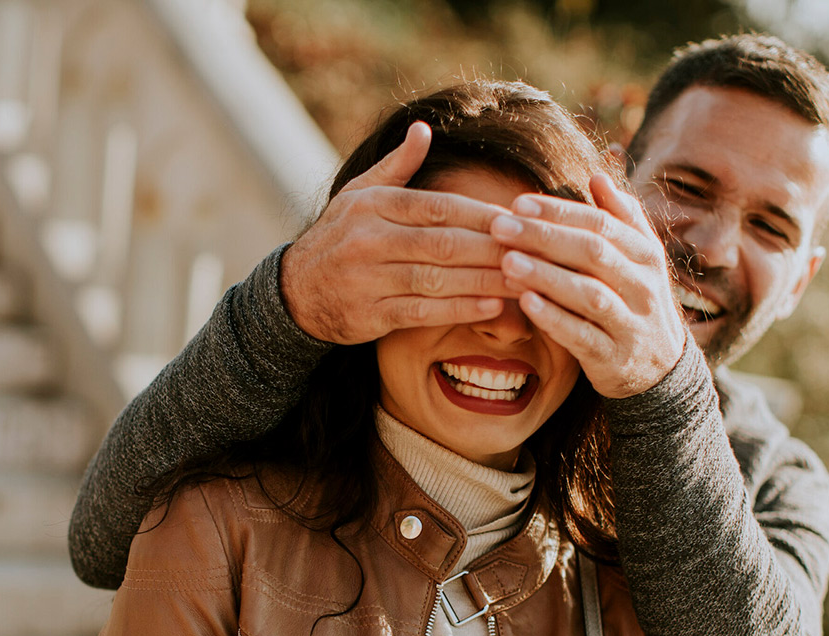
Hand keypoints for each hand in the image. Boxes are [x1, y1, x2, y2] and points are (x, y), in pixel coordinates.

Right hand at [281, 122, 510, 344]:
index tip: (519, 220)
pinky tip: (493, 308)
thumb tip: (423, 128)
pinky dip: (460, 310)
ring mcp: (367, 279)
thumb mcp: (358, 194)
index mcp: (373, 205)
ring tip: (523, 281)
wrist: (294, 291)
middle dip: (492, 249)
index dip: (481, 215)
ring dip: (484, 281)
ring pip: (436, 280)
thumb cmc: (339, 236)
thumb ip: (396, 166)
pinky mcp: (369, 315)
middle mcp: (368, 240)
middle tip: (533, 252)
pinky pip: (422, 312)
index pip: (437, 207)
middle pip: (442, 243)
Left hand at [490, 173, 686, 397]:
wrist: (660, 368)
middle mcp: (644, 286)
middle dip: (543, 237)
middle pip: (592, 253)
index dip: (559, 211)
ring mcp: (631, 324)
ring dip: (546, 276)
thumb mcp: (639, 258)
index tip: (518, 202)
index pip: (601, 224)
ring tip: (507, 261)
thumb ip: (620, 217)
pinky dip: (554, 318)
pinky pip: (582, 336)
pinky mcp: (614, 358)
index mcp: (647, 255)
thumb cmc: (636, 300)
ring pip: (588, 294)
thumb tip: (598, 173)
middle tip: (500, 227)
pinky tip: (525, 302)